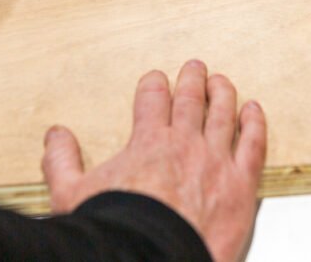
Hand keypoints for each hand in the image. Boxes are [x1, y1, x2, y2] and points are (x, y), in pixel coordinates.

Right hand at [42, 60, 266, 261]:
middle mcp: (185, 144)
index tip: (156, 79)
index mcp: (148, 142)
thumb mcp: (72, 196)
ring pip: (224, 113)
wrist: (152, 261)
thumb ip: (62, 161)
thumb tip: (55, 136)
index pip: (153, 99)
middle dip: (193, 80)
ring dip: (223, 93)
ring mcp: (216, 162)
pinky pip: (253, 144)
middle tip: (195, 68)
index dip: (155, 84)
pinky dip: (254, 123)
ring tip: (222, 83)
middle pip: (192, 99)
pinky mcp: (241, 185)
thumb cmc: (118, 233)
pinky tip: (254, 112)